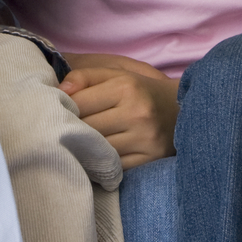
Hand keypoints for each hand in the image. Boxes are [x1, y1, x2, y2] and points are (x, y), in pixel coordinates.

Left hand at [59, 54, 179, 167]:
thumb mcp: (117, 74)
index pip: (79, 103)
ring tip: (79, 142)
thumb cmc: (141, 91)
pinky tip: (97, 156)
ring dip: (85, 147)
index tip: (59, 112)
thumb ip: (86, 76)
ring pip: (98, 149)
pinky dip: (101, 162)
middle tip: (64, 129)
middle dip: (72, 129)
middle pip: (87, 128)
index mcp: (126, 87)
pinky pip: (113, 166)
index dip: (64, 108)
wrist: (182, 111)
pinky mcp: (149, 159)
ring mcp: (145, 139)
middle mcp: (137, 113)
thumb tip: (60, 90)